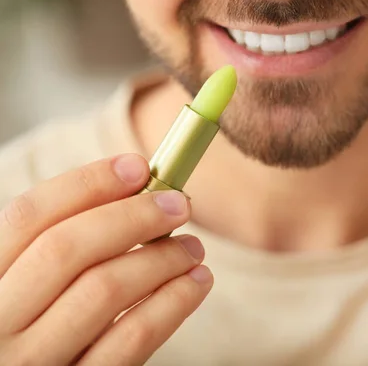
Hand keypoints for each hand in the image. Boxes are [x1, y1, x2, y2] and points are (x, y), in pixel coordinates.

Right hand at [0, 154, 212, 364]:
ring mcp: (33, 361)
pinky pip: (132, 340)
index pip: (29, 217)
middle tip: (179, 205)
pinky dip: (173, 303)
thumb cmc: (36, 327)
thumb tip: (136, 187)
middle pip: (67, 249)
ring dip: (162, 258)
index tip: (139, 166)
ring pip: (104, 290)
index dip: (88, 183)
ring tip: (194, 247)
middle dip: (133, 217)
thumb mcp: (26, 285)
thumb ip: (60, 246)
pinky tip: (196, 283)